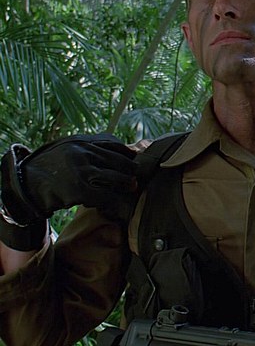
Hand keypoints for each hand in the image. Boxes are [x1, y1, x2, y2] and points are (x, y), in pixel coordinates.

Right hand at [1, 134, 137, 224]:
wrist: (26, 184)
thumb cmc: (51, 167)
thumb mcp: (67, 148)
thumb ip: (89, 147)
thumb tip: (118, 148)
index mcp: (81, 141)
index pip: (113, 144)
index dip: (127, 153)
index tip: (135, 159)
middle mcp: (82, 152)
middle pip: (118, 160)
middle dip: (130, 170)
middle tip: (137, 177)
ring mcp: (81, 170)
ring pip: (116, 177)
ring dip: (126, 185)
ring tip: (132, 188)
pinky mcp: (79, 188)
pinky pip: (106, 196)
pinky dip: (114, 201)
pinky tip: (116, 204)